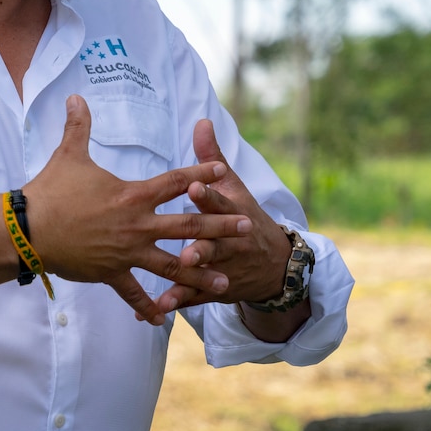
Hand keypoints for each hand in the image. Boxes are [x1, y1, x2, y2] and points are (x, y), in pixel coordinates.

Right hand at [23, 95, 253, 323]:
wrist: (29, 229)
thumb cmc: (50, 191)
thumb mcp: (67, 155)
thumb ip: (78, 127)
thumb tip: (75, 97)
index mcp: (132, 195)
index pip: (175, 182)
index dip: (200, 176)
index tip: (224, 172)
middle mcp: (136, 224)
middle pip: (187, 225)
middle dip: (218, 226)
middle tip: (244, 227)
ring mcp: (126, 252)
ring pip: (172, 264)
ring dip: (200, 272)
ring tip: (226, 281)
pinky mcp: (111, 273)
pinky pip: (134, 293)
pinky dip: (148, 306)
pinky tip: (163, 318)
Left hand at [151, 119, 306, 324]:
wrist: (275, 266)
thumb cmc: (244, 217)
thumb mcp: (233, 188)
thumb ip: (212, 159)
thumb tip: (201, 121)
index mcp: (232, 213)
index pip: (219, 202)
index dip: (207, 196)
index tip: (193, 187)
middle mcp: (230, 241)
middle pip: (215, 243)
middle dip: (202, 246)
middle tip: (186, 247)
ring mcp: (224, 268)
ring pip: (206, 273)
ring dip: (189, 278)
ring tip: (170, 284)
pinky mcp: (215, 289)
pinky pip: (193, 296)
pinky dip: (175, 302)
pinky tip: (155, 308)